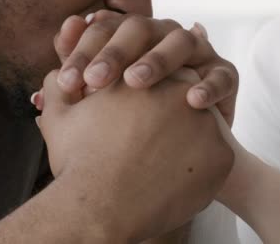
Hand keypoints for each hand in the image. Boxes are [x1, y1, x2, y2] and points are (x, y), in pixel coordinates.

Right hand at [36, 70, 234, 241]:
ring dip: (186, 145)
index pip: (159, 79)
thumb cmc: (79, 161)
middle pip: (184, 102)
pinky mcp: (223, 154)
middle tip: (147, 148)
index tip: (135, 127)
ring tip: (158, 167)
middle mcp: (185, 90)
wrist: (98, 206)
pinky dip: (199, 170)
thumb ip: (59, 87)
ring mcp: (209, 122)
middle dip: (170, 122)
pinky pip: (216, 159)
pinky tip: (173, 181)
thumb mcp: (61, 116)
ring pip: (202, 130)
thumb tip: (56, 75)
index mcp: (149, 73)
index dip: (147, 104)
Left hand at [50, 10, 237, 124]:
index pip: (107, 29)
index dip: (85, 50)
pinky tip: (192, 101)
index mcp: (134, 36)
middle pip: (141, 28)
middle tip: (93, 81)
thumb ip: (82, 72)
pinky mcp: (226, 74)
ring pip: (182, 42)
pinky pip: (221, 74)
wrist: (183, 145)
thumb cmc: (137, 117)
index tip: (65, 82)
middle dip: (115, 52)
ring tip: (135, 82)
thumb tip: (59, 50)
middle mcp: (165, 36)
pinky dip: (209, 85)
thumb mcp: (105, 98)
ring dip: (158, 59)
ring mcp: (199, 52)